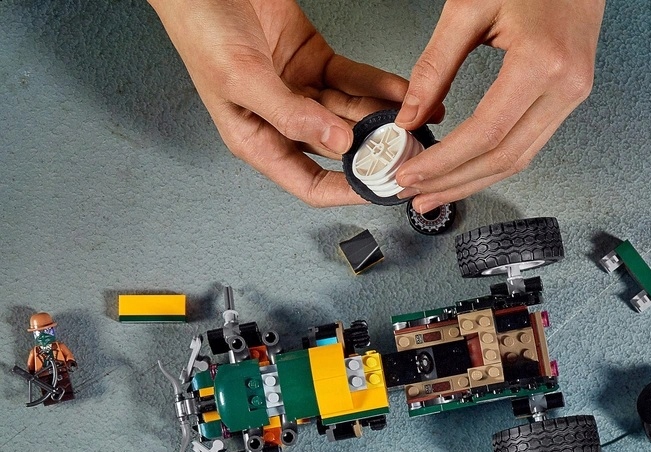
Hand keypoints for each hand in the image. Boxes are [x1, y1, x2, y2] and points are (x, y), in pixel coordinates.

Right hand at [148, 0, 408, 205]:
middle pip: (338, 151)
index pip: (309, 183)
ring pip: (352, 115)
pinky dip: (380, 86)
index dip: (345, 191)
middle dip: (374, 154)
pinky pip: (355, 80)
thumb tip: (336, 141)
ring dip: (384, 120)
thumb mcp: (242, 78)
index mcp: (258, 140)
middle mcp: (284, 122)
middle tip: (407, 154)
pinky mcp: (316, 61)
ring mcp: (302, 92)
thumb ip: (290, 114)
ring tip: (417, 124)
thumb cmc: (201, 28)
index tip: (378, 190)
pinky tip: (403, 93)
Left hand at [394, 0, 605, 212]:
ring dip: (472, 182)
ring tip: (435, 193)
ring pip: (518, 160)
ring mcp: (572, 95)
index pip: (484, 134)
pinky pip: (527, 145)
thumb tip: (409, 117)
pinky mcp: (568, 97)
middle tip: (417, 195)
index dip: (443, 162)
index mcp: (542, 62)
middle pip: (502, 158)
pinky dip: (492, 164)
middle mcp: (565, 86)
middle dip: (454, 183)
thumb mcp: (469, 7)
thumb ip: (435, 66)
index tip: (411, 174)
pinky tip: (465, 172)